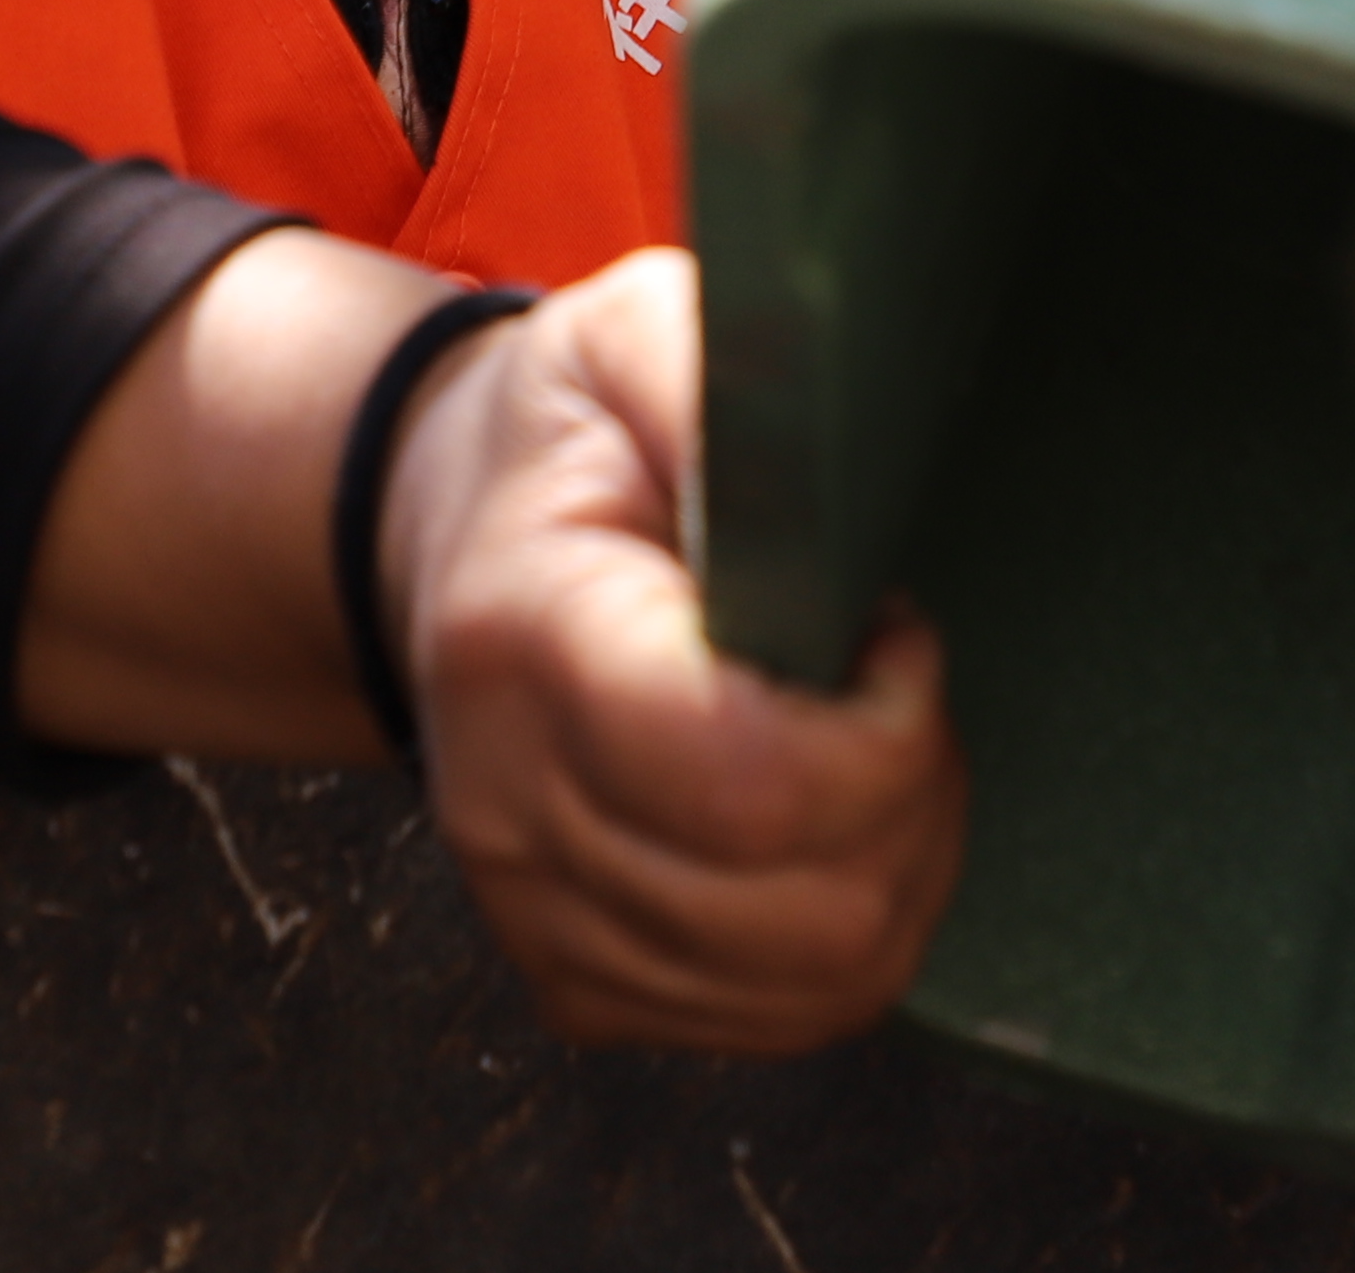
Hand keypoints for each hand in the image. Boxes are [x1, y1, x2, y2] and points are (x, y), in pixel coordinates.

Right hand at [379, 248, 965, 1052]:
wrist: (438, 536)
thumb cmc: (572, 432)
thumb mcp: (640, 333)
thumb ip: (730, 379)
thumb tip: (825, 440)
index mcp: (527, 639)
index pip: (746, 780)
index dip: (883, 729)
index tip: (896, 630)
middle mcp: (508, 806)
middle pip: (806, 908)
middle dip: (915, 798)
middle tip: (899, 686)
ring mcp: (533, 913)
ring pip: (812, 983)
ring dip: (901, 871)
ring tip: (880, 751)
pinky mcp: (574, 981)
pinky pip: (775, 1022)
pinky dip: (851, 942)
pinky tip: (837, 828)